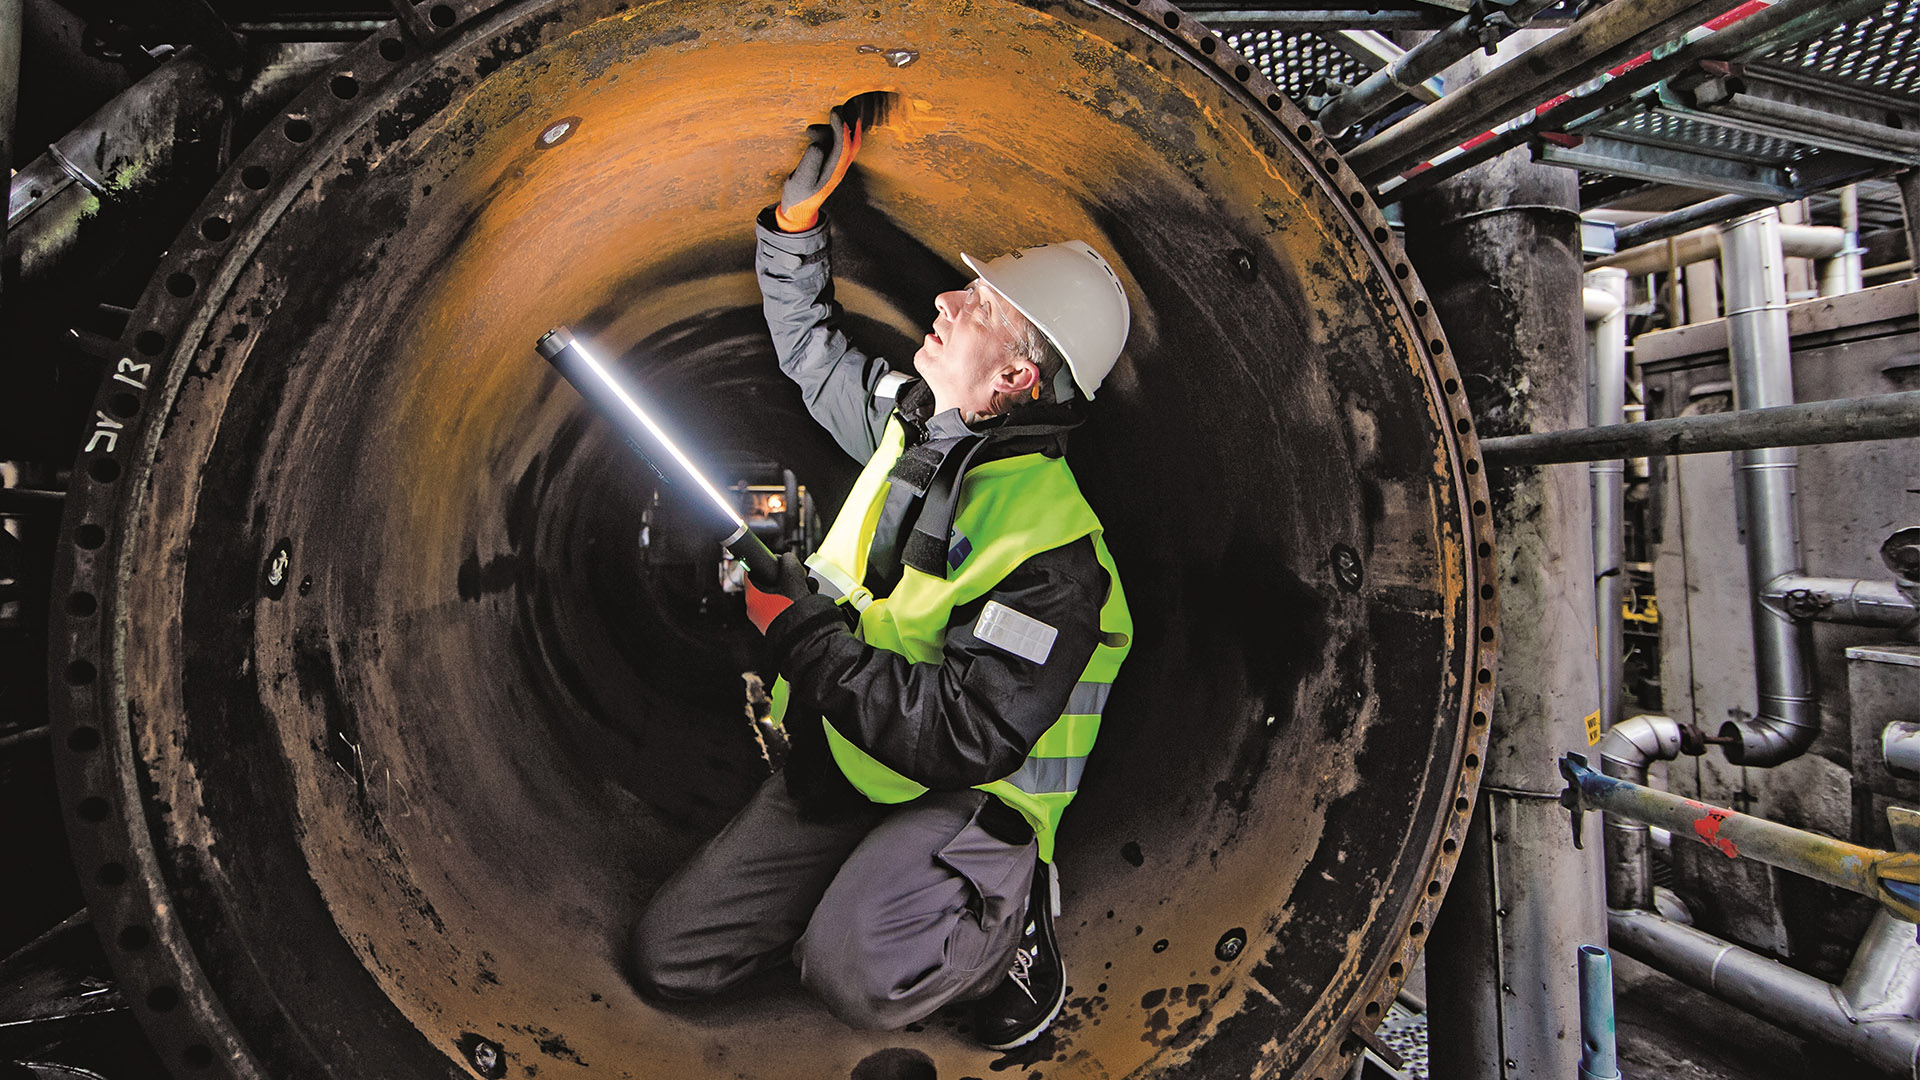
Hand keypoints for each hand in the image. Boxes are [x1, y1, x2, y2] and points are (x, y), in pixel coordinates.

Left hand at [746, 551, 812, 632]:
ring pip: (780, 595)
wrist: (807, 639)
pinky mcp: (779, 626)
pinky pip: (785, 607)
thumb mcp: (793, 576)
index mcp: (753, 597)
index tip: (779, 562)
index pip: (753, 571)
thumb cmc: (796, 610)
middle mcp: (756, 609)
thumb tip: (787, 559)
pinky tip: (808, 602)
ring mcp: (767, 620)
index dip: (768, 563)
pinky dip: (797, 602)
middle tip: (799, 578)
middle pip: (770, 583)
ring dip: (796, 589)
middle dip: (788, 578)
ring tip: (807, 592)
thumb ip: (788, 561)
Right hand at [775, 108, 860, 232]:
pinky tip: (811, 132)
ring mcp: (837, 166)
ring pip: (842, 142)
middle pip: (851, 142)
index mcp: (833, 173)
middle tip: (837, 108)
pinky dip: (827, 135)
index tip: (834, 113)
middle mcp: (839, 168)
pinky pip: (836, 145)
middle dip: (847, 124)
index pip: (843, 147)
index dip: (841, 129)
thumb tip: (817, 146)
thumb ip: (809, 165)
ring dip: (831, 130)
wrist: (799, 210)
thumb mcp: (799, 181)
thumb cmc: (798, 195)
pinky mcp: (831, 163)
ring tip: (809, 129)